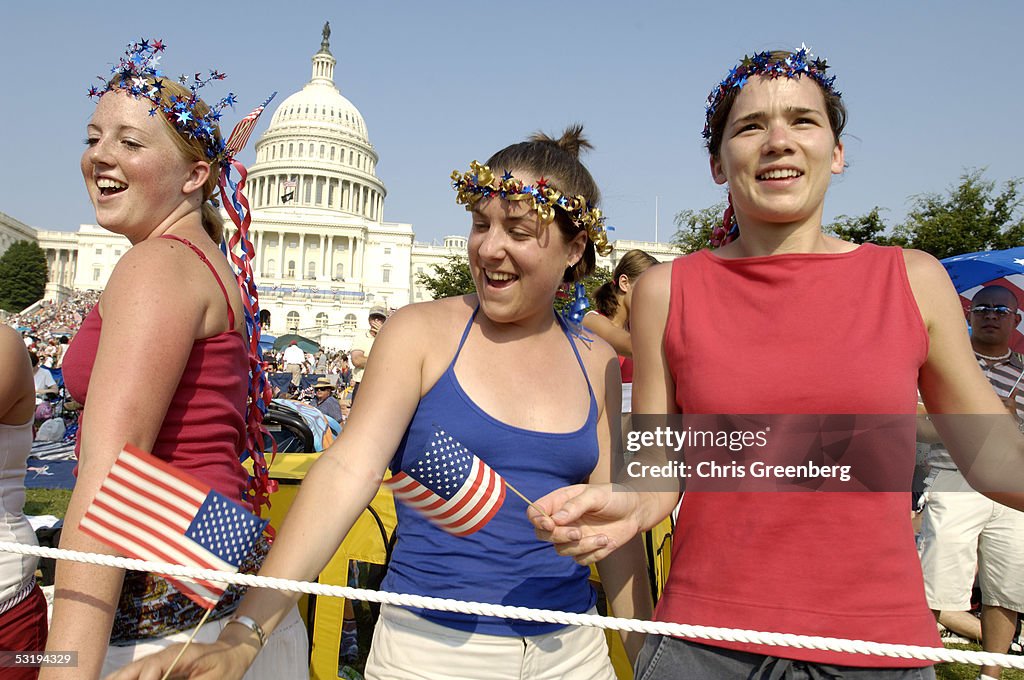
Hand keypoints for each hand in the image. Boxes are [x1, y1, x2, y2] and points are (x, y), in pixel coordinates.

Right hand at [103, 640, 254, 679]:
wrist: (233, 653)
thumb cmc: (225, 666)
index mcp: (177, 655)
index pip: (152, 666)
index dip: (144, 679)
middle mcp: (163, 657)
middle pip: (133, 669)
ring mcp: (159, 664)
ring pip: (130, 673)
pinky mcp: (158, 672)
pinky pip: (137, 676)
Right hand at [528, 483, 641, 564]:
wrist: (636, 511)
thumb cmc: (615, 497)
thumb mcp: (596, 495)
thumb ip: (575, 505)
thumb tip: (556, 519)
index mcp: (560, 502)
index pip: (535, 512)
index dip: (537, 520)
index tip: (550, 524)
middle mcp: (562, 520)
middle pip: (543, 534)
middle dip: (559, 537)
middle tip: (578, 533)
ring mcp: (572, 536)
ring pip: (561, 550)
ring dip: (582, 546)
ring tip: (603, 537)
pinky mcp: (585, 549)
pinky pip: (580, 559)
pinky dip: (594, 553)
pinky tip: (607, 541)